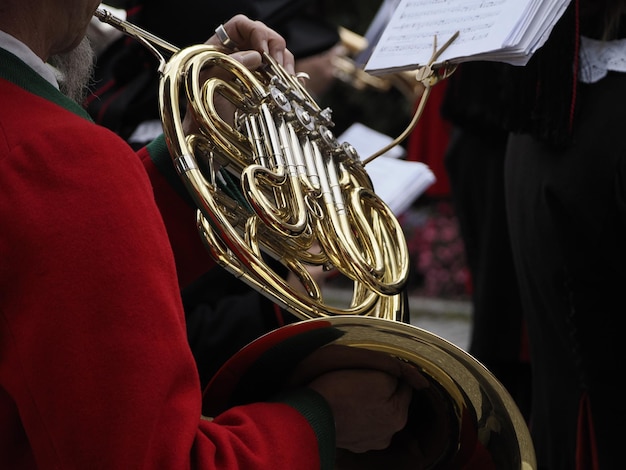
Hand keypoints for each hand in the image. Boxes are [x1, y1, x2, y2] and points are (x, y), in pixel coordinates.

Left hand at [181, 15, 293, 136]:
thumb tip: (255, 56)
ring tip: (283, 80)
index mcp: (221, 48)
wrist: (208, 137)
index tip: (263, 52)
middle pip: (265, 38)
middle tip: (277, 68)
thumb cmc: (201, 111)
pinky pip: (283, 75)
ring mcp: (254, 71)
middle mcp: (239, 56)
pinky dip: (290, 80)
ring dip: (284, 66)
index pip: (241, 26)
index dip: (255, 32)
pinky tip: (289, 87)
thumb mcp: (209, 84)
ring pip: (277, 56)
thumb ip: (230, 64)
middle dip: (275, 50)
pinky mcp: (266, 86)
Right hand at [294, 345, 429, 452]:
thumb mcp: (378, 374)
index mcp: (398, 416)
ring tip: (352, 392)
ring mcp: (369, 442)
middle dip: (382, 391)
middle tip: (364, 379)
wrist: (311, 415)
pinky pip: (359, 423)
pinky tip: (344, 407)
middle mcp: (387, 434)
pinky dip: (355, 415)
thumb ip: (395, 375)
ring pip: (375, 414)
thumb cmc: (342, 393)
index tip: (382, 368)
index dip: (394, 374)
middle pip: (391, 403)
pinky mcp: (352, 443)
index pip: (405, 388)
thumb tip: (398, 377)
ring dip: (369, 404)